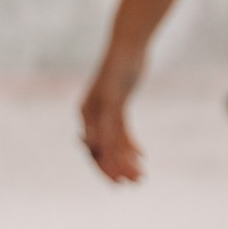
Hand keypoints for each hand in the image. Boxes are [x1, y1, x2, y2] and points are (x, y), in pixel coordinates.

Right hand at [79, 54, 143, 182]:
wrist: (129, 45)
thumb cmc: (119, 69)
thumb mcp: (113, 99)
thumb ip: (107, 125)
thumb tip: (98, 150)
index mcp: (86, 115)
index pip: (93, 150)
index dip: (106, 167)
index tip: (120, 182)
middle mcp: (92, 116)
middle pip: (102, 150)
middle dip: (117, 168)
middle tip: (135, 183)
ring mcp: (105, 112)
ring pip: (114, 143)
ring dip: (127, 160)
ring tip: (141, 175)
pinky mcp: (118, 107)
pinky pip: (122, 132)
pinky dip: (130, 145)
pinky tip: (141, 156)